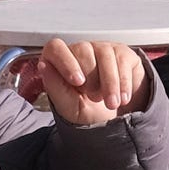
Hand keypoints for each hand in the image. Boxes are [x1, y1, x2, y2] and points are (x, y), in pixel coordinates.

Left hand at [9, 37, 148, 124]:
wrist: (115, 121)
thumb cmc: (88, 113)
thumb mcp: (69, 107)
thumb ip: (56, 87)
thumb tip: (44, 65)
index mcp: (61, 63)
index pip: (56, 48)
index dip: (66, 62)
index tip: (78, 82)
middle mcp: (80, 51)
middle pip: (83, 50)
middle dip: (92, 79)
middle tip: (95, 98)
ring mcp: (102, 50)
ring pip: (106, 55)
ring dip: (110, 83)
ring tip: (111, 103)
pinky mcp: (122, 54)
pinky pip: (123, 61)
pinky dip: (124, 84)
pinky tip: (123, 97)